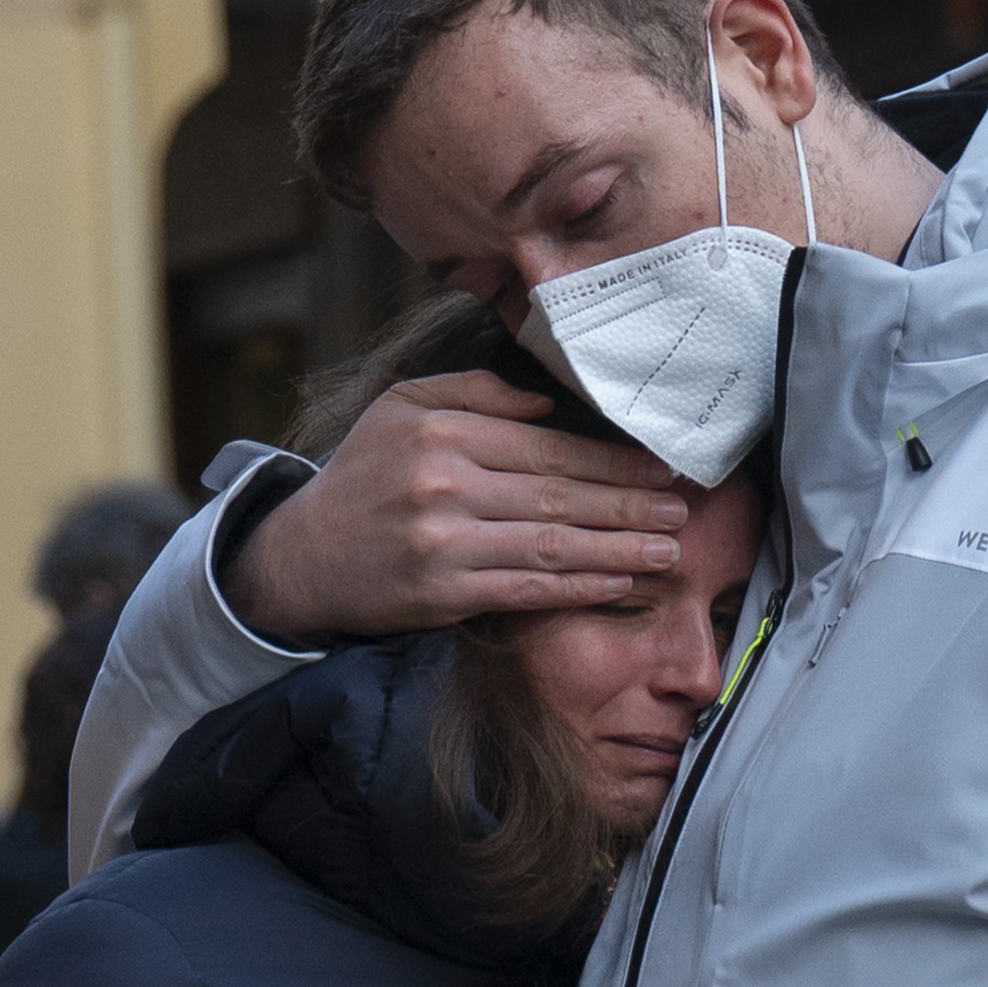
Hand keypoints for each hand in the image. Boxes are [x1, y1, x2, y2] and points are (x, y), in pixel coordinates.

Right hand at [228, 371, 687, 641]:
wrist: (304, 555)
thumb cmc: (364, 476)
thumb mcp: (404, 409)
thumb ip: (475, 393)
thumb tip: (548, 403)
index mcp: (443, 432)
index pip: (546, 447)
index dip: (611, 461)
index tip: (661, 467)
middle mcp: (443, 484)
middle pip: (558, 495)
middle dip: (629, 504)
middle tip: (683, 508)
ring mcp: (443, 543)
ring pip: (551, 544)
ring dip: (618, 549)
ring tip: (669, 549)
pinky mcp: (442, 593)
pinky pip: (526, 589)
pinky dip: (578, 587)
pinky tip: (618, 583)